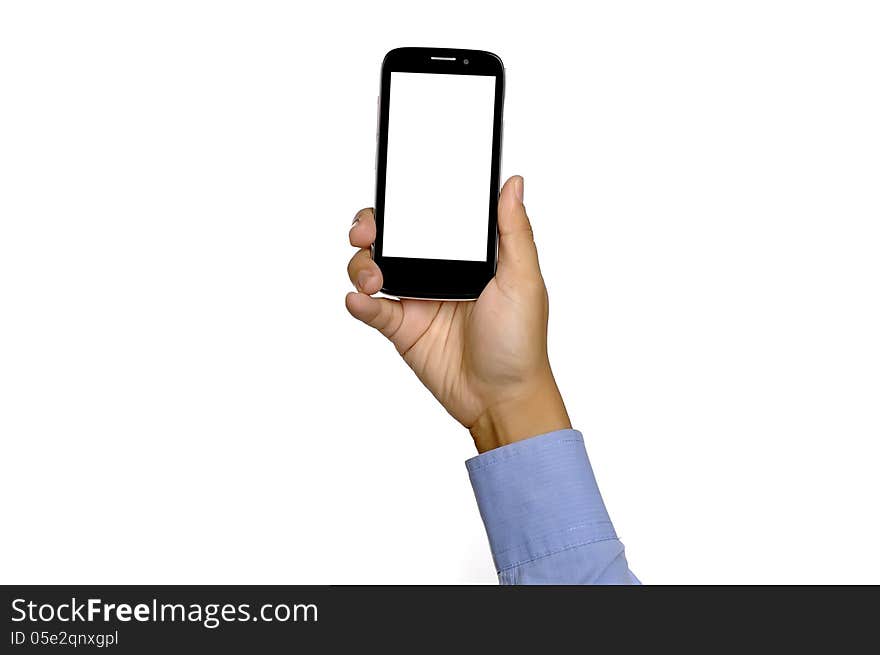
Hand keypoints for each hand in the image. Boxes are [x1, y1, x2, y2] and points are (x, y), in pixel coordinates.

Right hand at [346, 176, 569, 452]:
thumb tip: (513, 183)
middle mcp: (437, 271)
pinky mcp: (402, 329)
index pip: (429, 217)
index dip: (406, 203)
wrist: (502, 398)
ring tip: (372, 280)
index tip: (393, 195)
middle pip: (391, 238)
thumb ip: (514, 231)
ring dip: (362, 266)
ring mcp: (416, 300)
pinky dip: (358, 302)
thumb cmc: (521, 342)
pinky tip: (359, 299)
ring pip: (373, 269)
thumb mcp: (524, 280)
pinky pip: (371, 310)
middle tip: (366, 233)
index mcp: (465, 254)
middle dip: (370, 229)